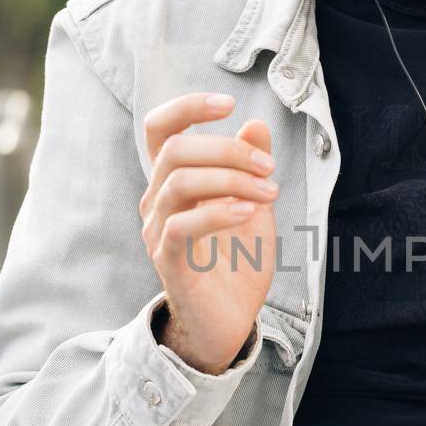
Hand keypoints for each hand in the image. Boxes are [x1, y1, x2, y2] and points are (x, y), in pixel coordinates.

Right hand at [139, 93, 278, 372]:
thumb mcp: (254, 205)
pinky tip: (249, 213)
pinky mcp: (169, 262)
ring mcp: (159, 232)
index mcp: (174, 182)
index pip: (161, 129)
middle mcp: (158, 202)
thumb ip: (251, 167)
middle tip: (268, 167)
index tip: (228, 103)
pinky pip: (182, 225)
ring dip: (231, 179)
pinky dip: (219, 211)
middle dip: (227, 150)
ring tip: (268, 192)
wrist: (230, 323)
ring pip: (178, 183)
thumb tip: (256, 124)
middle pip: (176, 151)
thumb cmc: (237, 263)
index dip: (188, 108)